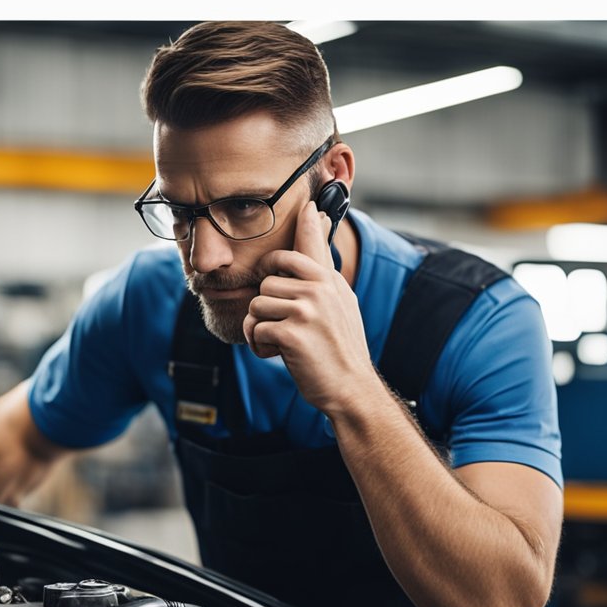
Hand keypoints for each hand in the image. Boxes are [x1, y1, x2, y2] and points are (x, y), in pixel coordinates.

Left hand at [242, 201, 376, 414]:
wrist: (350, 387)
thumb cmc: (339, 347)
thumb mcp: (339, 302)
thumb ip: (322, 269)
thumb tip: (314, 218)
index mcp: (330, 281)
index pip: (302, 247)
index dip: (278, 252)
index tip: (280, 246)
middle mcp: (320, 289)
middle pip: (266, 282)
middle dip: (266, 307)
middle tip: (280, 325)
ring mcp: (307, 310)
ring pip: (256, 306)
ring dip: (259, 329)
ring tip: (280, 343)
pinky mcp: (292, 334)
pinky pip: (255, 329)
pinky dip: (259, 346)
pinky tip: (277, 355)